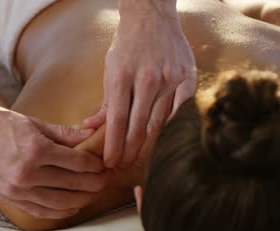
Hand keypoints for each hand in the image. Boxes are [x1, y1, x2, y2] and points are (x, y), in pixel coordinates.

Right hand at [0, 103, 109, 218]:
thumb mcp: (33, 122)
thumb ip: (63, 133)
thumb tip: (89, 136)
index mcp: (35, 149)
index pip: (77, 162)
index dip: (95, 165)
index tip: (103, 164)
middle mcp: (27, 173)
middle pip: (72, 183)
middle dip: (94, 183)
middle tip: (106, 179)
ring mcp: (17, 188)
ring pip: (60, 202)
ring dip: (81, 199)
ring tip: (93, 193)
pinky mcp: (10, 197)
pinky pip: (40, 211)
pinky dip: (59, 211)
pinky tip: (72, 206)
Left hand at [84, 0, 196, 167]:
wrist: (153, 16)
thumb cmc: (127, 44)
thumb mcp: (110, 67)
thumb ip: (105, 100)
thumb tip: (92, 125)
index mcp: (123, 76)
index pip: (117, 121)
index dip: (113, 145)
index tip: (110, 162)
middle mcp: (148, 79)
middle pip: (138, 127)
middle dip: (129, 151)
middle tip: (123, 165)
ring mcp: (171, 79)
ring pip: (159, 123)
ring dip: (148, 146)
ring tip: (139, 159)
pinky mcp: (188, 78)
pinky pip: (178, 112)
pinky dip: (169, 129)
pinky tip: (161, 142)